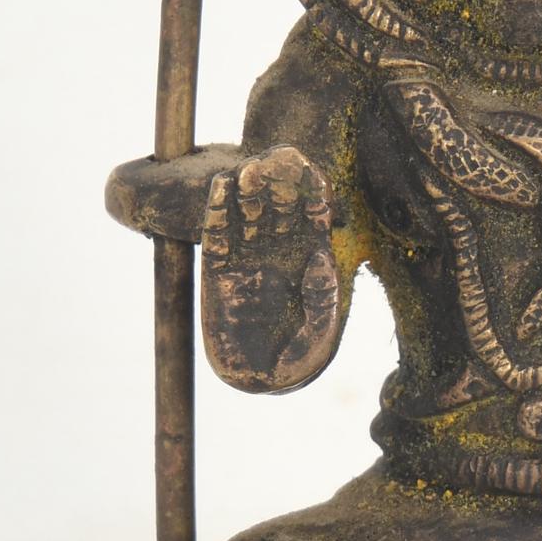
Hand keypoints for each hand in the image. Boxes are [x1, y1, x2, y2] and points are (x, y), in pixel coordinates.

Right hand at [200, 146, 340, 392]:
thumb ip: (323, 302)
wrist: (258, 383)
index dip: (313, 194)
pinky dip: (218, 212)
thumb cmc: (297, 361)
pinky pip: (217, 237)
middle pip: (280, 209)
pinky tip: (221, 188)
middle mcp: (279, 254)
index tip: (313, 170)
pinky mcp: (217, 272)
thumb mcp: (319, 337)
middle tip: (278, 156)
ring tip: (249, 168)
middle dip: (281, 183)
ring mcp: (247, 259)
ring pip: (249, 216)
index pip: (314, 219)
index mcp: (310, 261)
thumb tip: (321, 260)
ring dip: (250, 190)